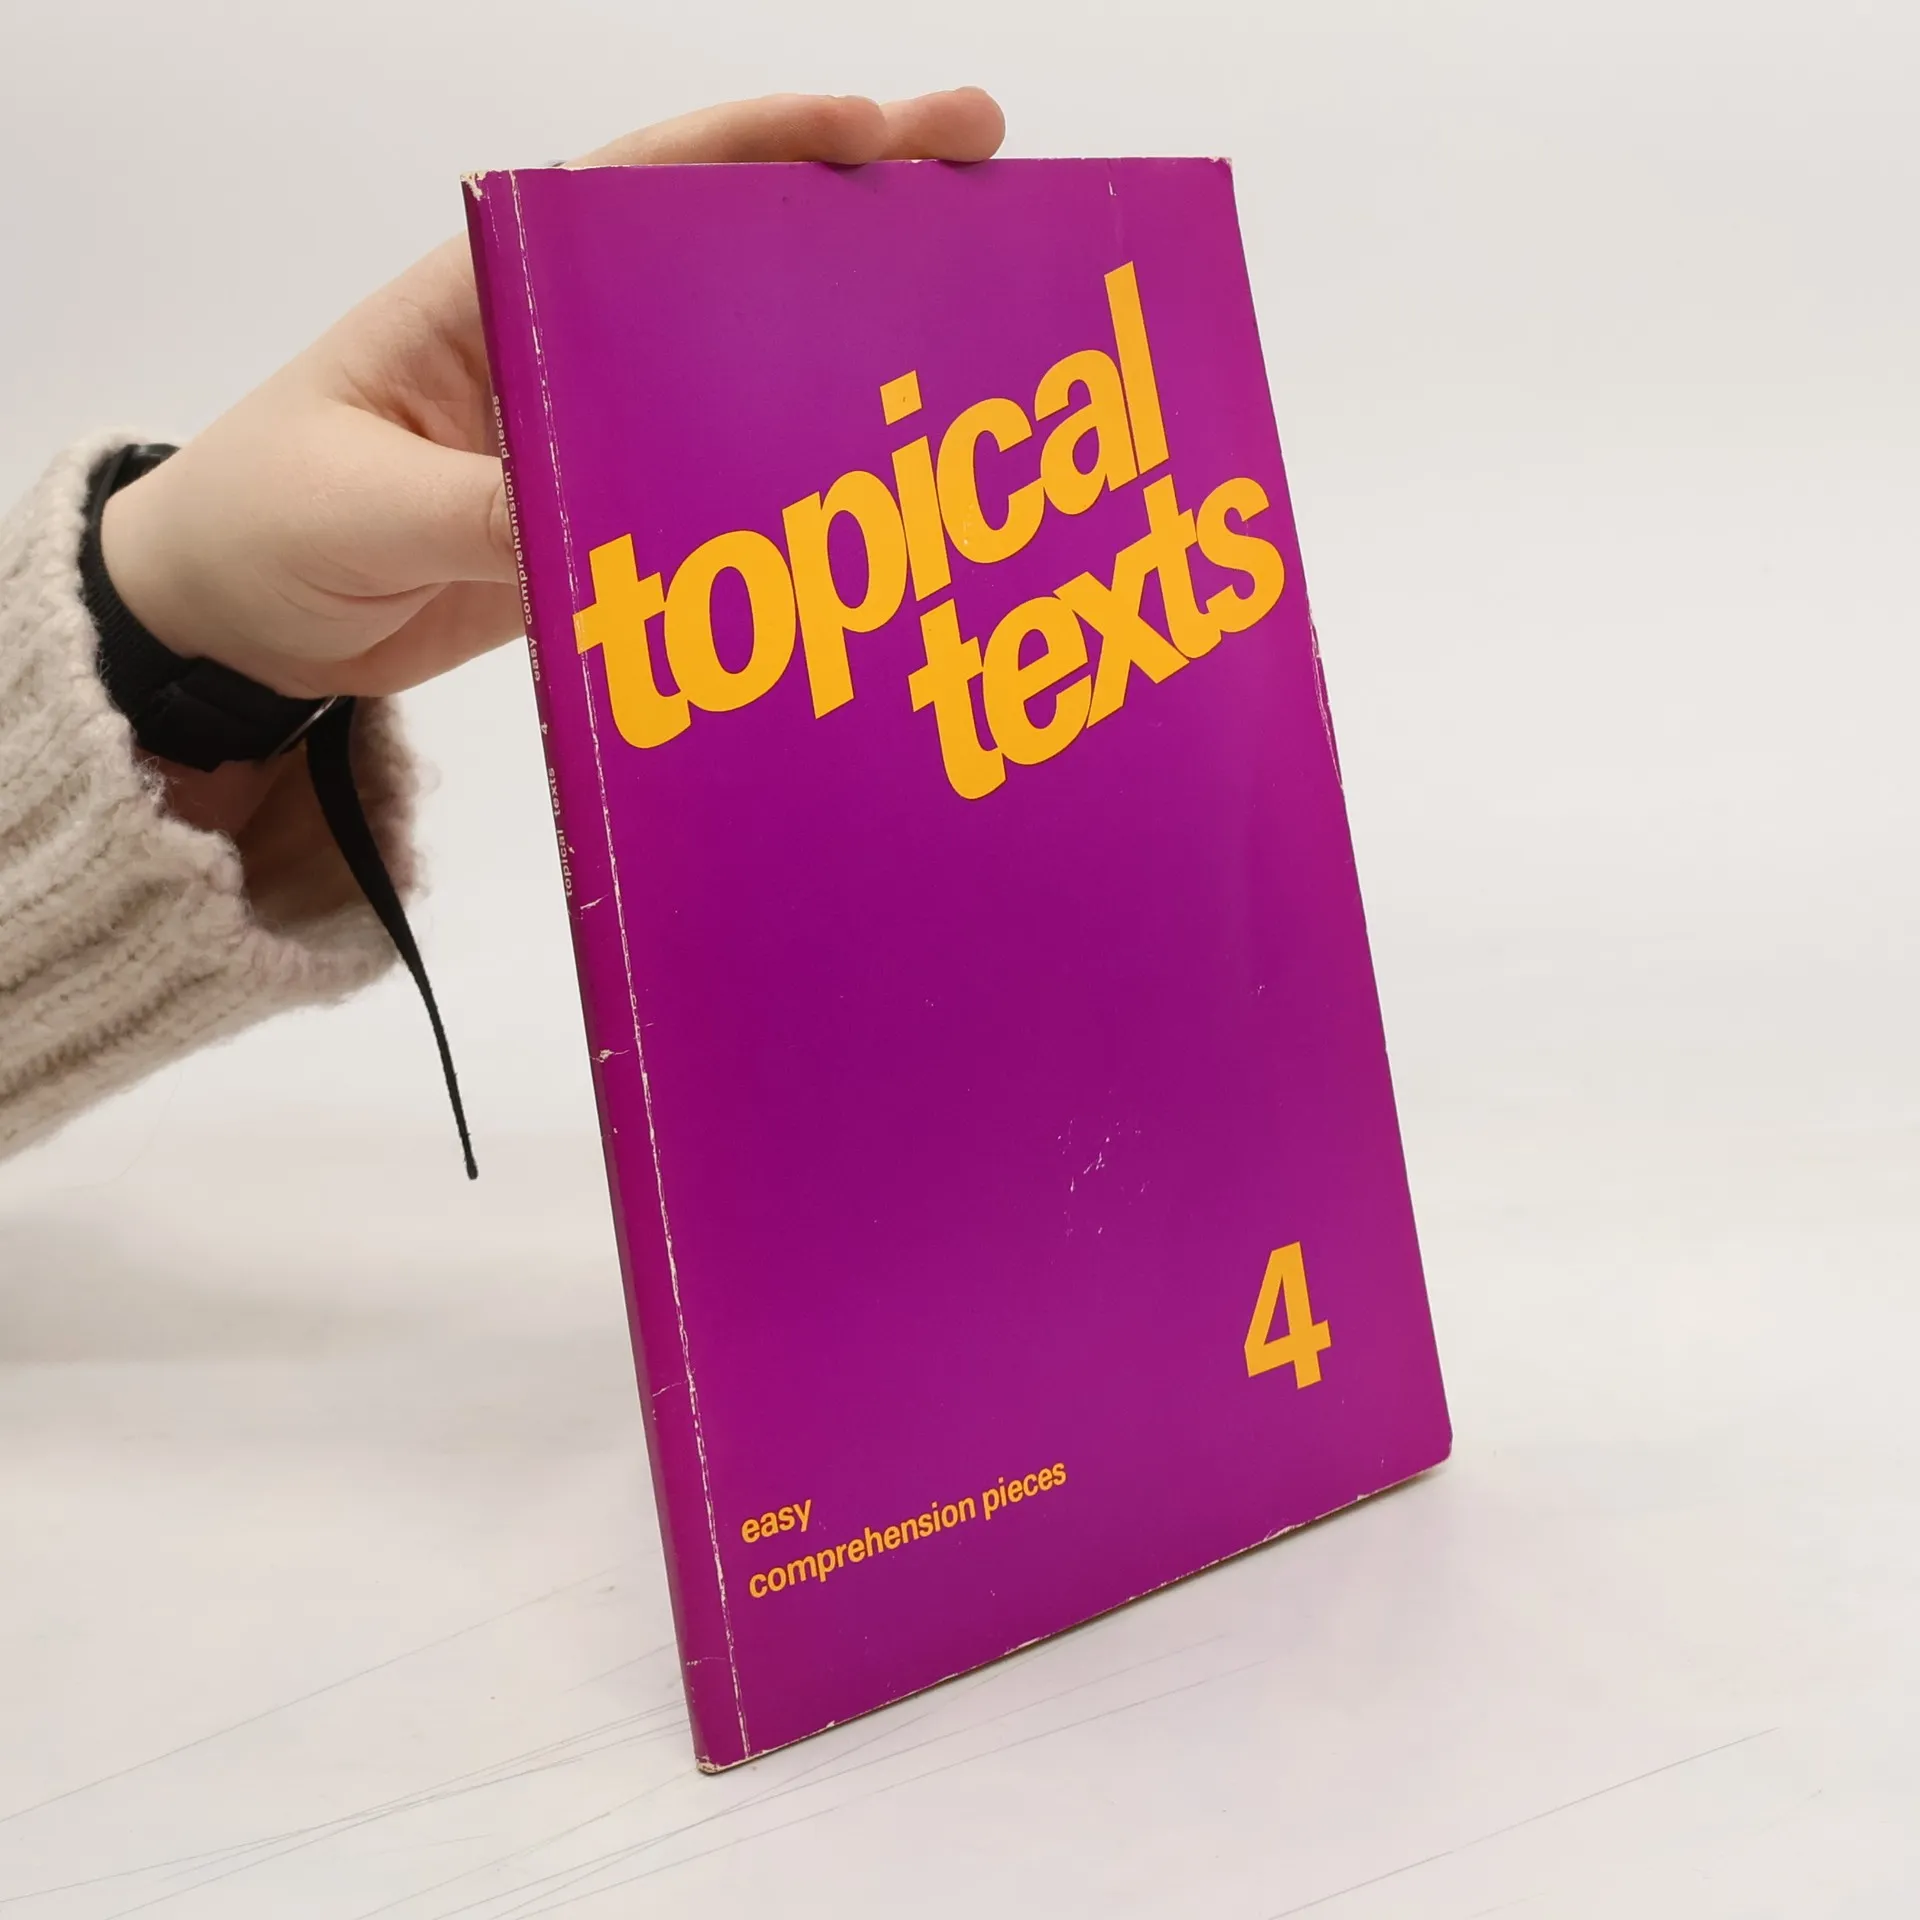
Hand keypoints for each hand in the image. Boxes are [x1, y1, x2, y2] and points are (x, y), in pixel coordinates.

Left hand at [99, 89, 1005, 703]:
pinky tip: (869, 507)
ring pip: (738, 377)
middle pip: (726, 262)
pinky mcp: (599, 525)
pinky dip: (789, 496)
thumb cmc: (262, 525)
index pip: (646, 186)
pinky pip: (711, 498)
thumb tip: (607, 522)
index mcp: (494, 291)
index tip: (882, 133)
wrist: (230, 624)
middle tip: (989, 185)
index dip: (768, 146)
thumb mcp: (361, 504)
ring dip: (841, 359)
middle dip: (852, 217)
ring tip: (967, 342)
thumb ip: (480, 506)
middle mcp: (561, 346)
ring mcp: (590, 436)